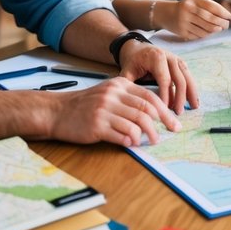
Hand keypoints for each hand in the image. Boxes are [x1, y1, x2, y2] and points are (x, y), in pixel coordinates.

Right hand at [48, 77, 181, 146]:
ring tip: (150, 141)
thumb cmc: (85, 105)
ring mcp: (104, 110)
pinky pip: (121, 135)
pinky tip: (131, 144)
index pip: (149, 97)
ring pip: (136, 124)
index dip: (165, 110)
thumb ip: (128, 99)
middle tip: (168, 134)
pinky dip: (130, 141)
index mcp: (119, 85)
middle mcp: (113, 95)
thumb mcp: (108, 93)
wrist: (57, 112)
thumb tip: (154, 114)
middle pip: (146, 110)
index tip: (173, 122)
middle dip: (162, 123)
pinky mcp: (96, 126)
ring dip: (147, 135)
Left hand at [117, 39, 199, 113]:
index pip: (164, 79)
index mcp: (156, 57)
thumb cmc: (132, 62)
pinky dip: (192, 88)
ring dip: (191, 93)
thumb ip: (129, 85)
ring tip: (194, 108)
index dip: (166, 95)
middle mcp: (169, 57)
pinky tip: (194, 100)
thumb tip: (133, 103)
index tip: (165, 109)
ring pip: (187, 77)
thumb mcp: (126, 71)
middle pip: (179, 79)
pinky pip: (188, 76)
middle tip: (178, 113)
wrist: (136, 48)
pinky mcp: (181, 63)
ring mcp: (177, 59)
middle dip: (180, 97)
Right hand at [159, 0, 230, 40]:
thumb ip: (208, 6)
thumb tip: (225, 16)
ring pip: (205, 29)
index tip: (230, 17)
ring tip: (219, 29)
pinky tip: (209, 32)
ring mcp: (184, 21)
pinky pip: (198, 35)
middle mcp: (188, 9)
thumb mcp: (195, 0)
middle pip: (210, 19)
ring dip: (215, 30)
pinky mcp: (182, 31)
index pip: (212, 7)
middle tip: (227, 25)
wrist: (166, 13)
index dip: (223, 13)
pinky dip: (206, 34)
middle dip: (222, 23)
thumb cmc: (186, 7)